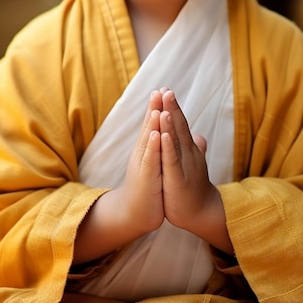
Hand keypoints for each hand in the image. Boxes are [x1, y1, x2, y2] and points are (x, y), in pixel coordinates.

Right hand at [115, 90, 165, 233]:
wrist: (135, 213)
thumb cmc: (148, 188)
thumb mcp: (157, 164)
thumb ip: (162, 149)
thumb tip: (167, 135)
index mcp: (148, 149)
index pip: (153, 124)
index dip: (158, 107)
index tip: (164, 89)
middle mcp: (142, 153)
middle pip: (149, 126)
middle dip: (154, 108)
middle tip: (159, 89)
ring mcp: (142, 164)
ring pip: (148, 140)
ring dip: (152, 123)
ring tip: (157, 106)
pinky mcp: (145, 178)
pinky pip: (149, 160)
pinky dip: (153, 147)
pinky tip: (156, 135)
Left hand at [157, 89, 219, 232]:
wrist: (201, 212)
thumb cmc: (194, 186)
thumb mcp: (193, 163)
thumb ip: (195, 148)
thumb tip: (199, 136)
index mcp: (188, 148)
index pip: (180, 124)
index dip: (173, 107)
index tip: (166, 90)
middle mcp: (188, 153)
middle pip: (179, 126)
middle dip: (172, 107)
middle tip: (167, 89)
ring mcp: (184, 165)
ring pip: (176, 140)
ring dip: (170, 121)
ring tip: (165, 105)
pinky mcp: (178, 178)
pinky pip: (172, 160)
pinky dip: (168, 146)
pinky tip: (163, 135)